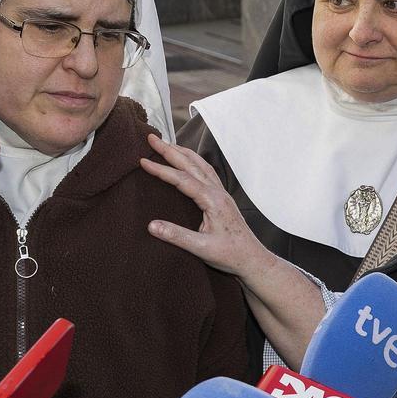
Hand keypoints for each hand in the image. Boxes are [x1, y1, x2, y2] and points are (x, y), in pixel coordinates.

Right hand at [141, 135, 325, 367]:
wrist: (253, 260)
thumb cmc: (230, 255)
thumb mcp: (201, 248)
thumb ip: (176, 236)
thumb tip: (151, 225)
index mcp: (212, 201)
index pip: (182, 179)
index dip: (162, 169)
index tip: (143, 160)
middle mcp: (218, 193)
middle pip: (191, 165)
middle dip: (170, 150)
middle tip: (151, 137)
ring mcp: (222, 194)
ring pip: (200, 165)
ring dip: (183, 153)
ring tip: (167, 144)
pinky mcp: (223, 199)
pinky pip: (207, 173)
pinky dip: (194, 162)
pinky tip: (189, 162)